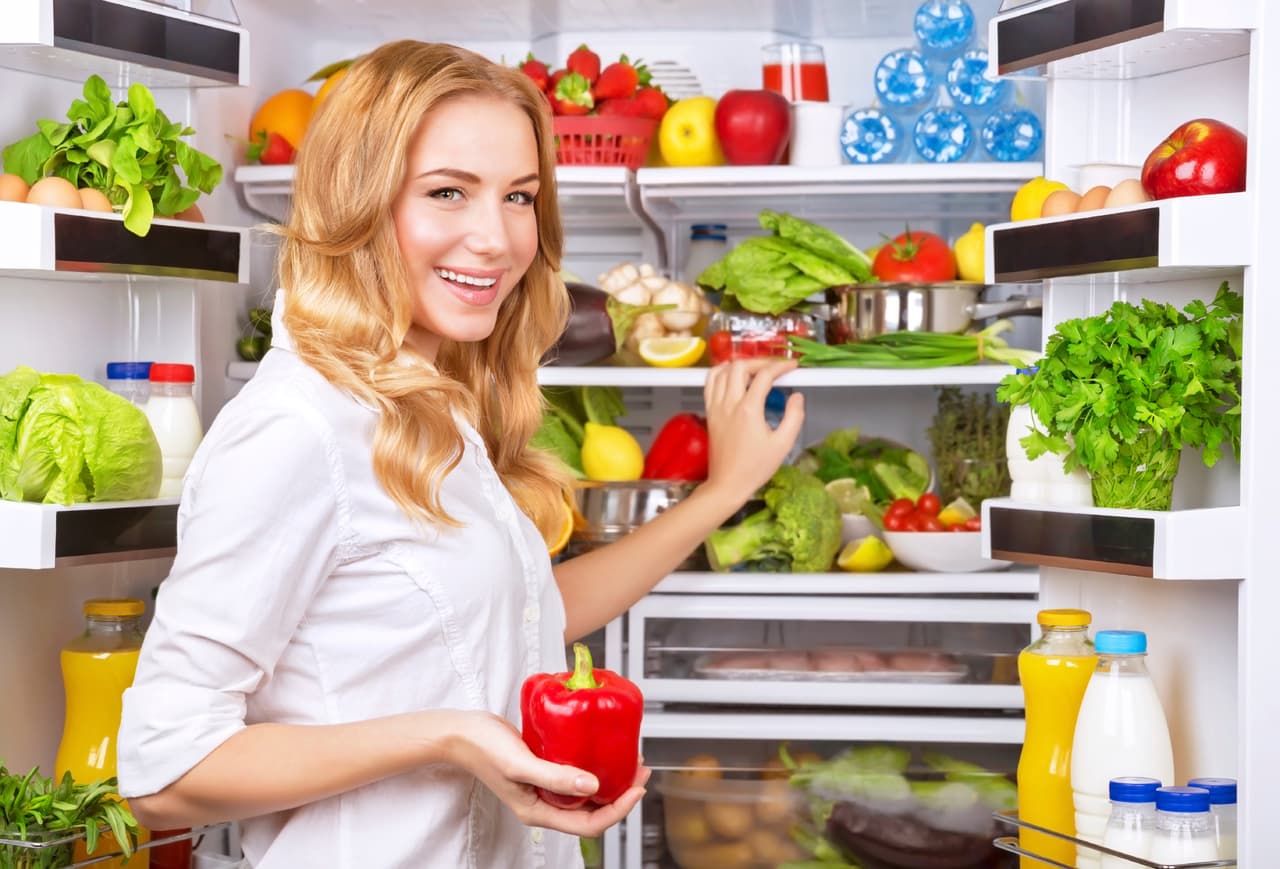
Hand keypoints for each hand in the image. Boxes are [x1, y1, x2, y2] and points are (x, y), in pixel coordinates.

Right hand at [446, 711, 648, 837]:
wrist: (461, 732)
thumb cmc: (483, 748)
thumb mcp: (520, 764)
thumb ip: (555, 777)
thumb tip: (593, 787)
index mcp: (539, 812)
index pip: (589, 825)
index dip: (618, 810)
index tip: (636, 788)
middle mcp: (545, 804)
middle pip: (593, 811)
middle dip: (621, 794)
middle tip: (639, 770)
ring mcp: (544, 787)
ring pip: (586, 792)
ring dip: (610, 779)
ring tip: (628, 758)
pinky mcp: (544, 768)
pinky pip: (575, 773)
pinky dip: (593, 764)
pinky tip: (602, 748)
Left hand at [702, 358, 804, 506]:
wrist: (727, 484)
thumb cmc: (755, 468)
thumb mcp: (783, 445)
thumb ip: (794, 417)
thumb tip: (797, 396)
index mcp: (748, 410)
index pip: (764, 375)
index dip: (780, 366)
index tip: (792, 367)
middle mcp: (729, 404)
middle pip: (740, 366)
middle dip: (760, 361)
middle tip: (774, 368)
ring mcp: (715, 407)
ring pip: (722, 371)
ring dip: (740, 364)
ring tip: (755, 370)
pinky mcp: (709, 412)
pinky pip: (710, 383)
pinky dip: (720, 373)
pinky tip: (732, 376)